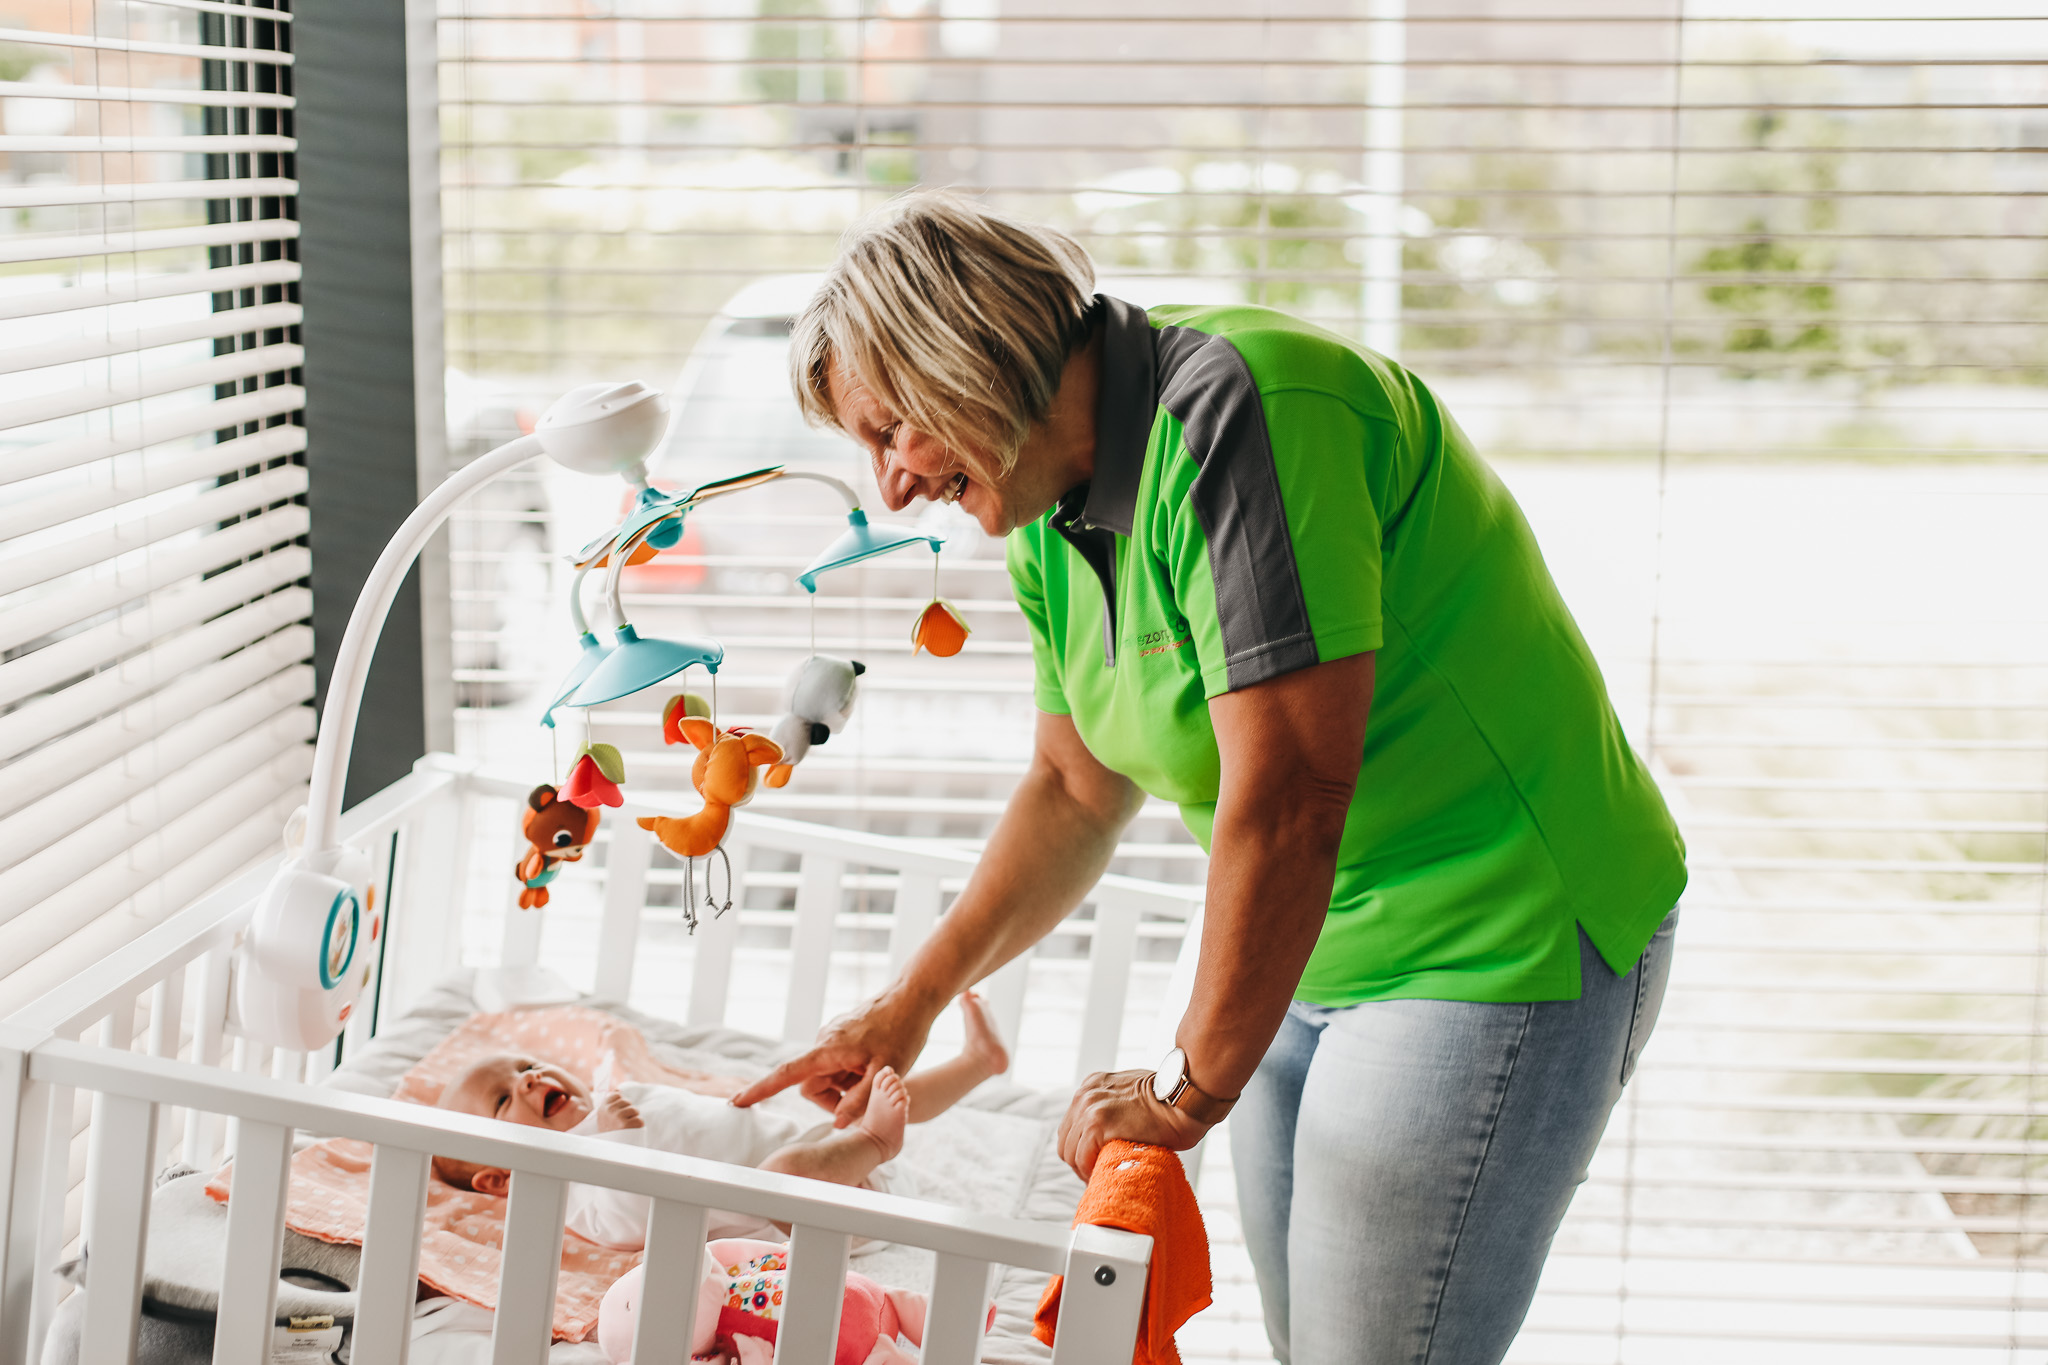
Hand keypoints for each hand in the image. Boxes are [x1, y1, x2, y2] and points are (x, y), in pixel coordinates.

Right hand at [594, 1091, 641, 1132]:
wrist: (610, 1152)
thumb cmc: (610, 1132)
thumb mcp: (606, 1117)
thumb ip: (610, 1103)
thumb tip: (618, 1089)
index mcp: (602, 1108)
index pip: (616, 1095)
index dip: (620, 1103)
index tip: (617, 1113)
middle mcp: (609, 1111)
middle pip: (627, 1102)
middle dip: (628, 1111)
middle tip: (621, 1124)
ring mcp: (617, 1117)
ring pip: (635, 1110)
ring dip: (634, 1119)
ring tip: (626, 1128)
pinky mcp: (626, 1124)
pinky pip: (640, 1120)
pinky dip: (638, 1127)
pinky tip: (631, 1132)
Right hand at [730, 987, 938, 1126]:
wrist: (914, 997)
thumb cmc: (903, 1032)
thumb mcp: (887, 1073)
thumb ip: (859, 1100)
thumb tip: (835, 1123)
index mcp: (827, 1050)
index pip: (785, 1075)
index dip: (760, 1091)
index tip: (736, 1102)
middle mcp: (823, 1042)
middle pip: (811, 1085)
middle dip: (833, 1098)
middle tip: (865, 1096)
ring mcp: (832, 1037)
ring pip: (827, 1076)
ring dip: (845, 1085)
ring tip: (875, 1075)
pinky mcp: (841, 1035)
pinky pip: (836, 1064)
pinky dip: (850, 1073)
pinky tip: (873, 1064)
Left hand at [1057, 1069, 1212, 1180]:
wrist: (1186, 1099)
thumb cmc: (1170, 1101)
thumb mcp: (1132, 1092)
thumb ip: (1114, 1105)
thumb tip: (1110, 1132)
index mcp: (1092, 1085)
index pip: (1071, 1125)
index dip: (1080, 1149)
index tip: (1094, 1163)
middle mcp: (1086, 1094)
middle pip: (1066, 1140)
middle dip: (1078, 1161)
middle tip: (1096, 1175)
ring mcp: (1090, 1108)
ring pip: (1070, 1152)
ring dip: (1083, 1169)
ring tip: (1101, 1178)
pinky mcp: (1098, 1124)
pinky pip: (1082, 1158)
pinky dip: (1089, 1172)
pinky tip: (1103, 1176)